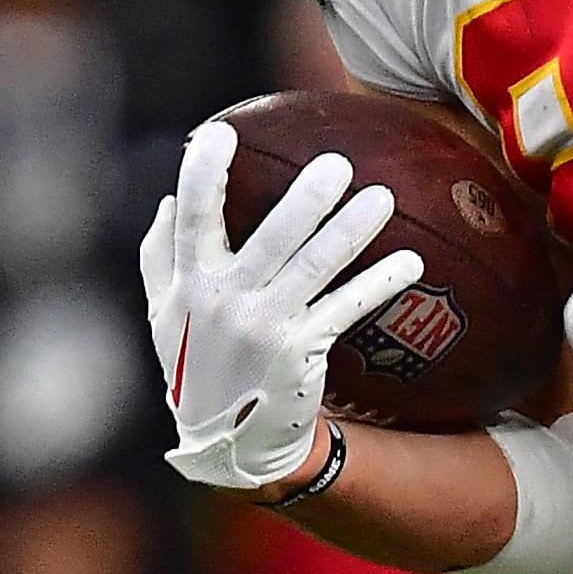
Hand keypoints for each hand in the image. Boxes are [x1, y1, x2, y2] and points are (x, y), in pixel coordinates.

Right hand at [140, 118, 417, 495]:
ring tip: (383, 197)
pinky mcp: (301, 351)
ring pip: (314, 268)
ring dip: (351, 232)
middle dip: (305, 200)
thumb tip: (168, 201)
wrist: (229, 440)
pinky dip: (379, 283)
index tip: (221, 133)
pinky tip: (412, 262)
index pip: (192, 217)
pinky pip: (347, 309)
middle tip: (337, 164)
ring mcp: (265, 327)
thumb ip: (160, 255)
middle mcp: (225, 301)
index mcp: (190, 282)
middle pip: (269, 238)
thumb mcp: (165, 315)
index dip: (203, 174)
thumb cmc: (196, 364)